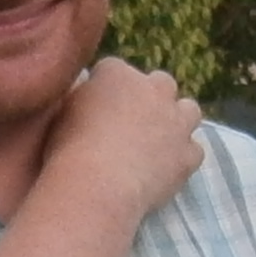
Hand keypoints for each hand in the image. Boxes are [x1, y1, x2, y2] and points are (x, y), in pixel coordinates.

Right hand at [47, 61, 207, 220]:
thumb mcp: (61, 112)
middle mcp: (153, 89)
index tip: (97, 109)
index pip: (114, 70)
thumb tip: (85, 97)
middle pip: (160, 83)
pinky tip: (166, 169)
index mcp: (117, 73)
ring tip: (159, 142)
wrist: (96, 186)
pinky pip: (194, 150)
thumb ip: (80, 98)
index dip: (106, 90)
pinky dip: (182, 157)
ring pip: (188, 110)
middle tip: (132, 123)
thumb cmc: (67, 148)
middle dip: (150, 98)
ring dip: (177, 121)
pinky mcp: (188, 154)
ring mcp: (177, 121)